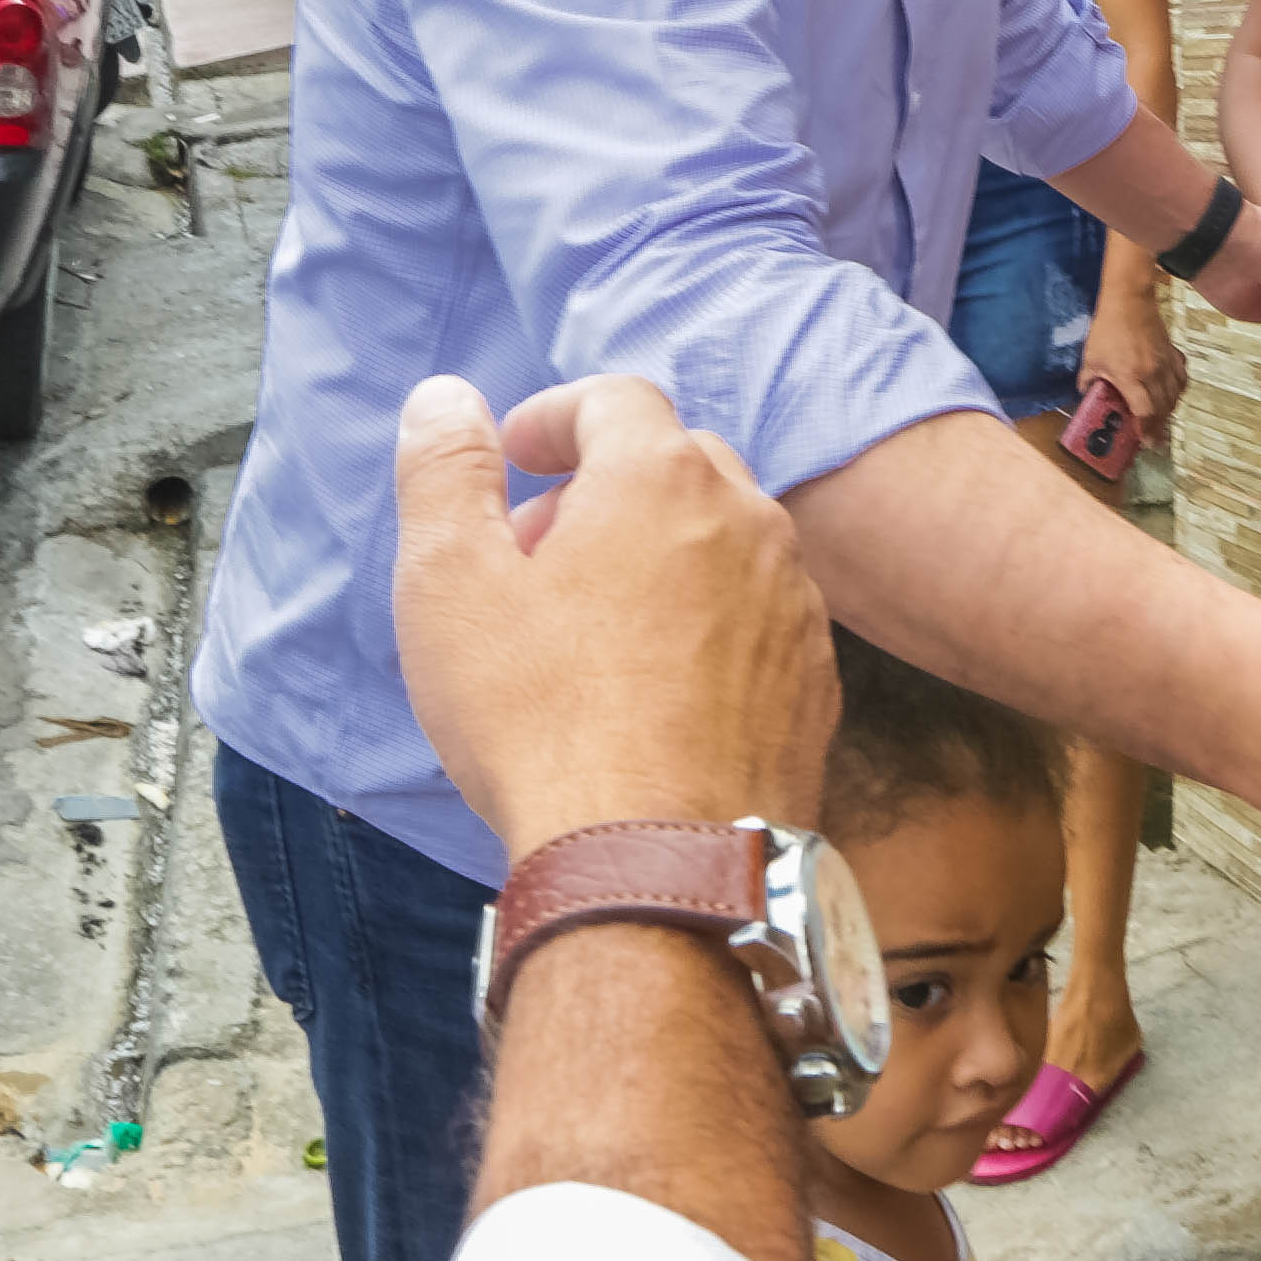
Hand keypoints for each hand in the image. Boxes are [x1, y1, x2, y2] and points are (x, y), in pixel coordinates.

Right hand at [390, 373, 840, 855]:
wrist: (660, 861)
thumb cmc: (543, 721)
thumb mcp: (451, 584)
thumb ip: (446, 472)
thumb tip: (445, 400)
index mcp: (662, 479)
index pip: (615, 400)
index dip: (556, 417)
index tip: (515, 458)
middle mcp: (749, 522)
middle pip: (677, 465)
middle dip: (604, 489)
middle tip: (538, 554)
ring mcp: (795, 603)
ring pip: (725, 544)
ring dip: (661, 558)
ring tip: (591, 629)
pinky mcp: (814, 680)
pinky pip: (757, 621)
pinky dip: (708, 626)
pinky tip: (655, 689)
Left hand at [1079, 277, 1187, 444]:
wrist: (1129, 301)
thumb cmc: (1107, 329)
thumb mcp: (1091, 357)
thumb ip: (1087, 379)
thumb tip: (1085, 393)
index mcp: (1131, 376)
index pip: (1144, 411)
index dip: (1146, 429)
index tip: (1146, 441)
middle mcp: (1153, 373)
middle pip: (1163, 408)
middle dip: (1159, 426)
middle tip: (1154, 438)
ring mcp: (1166, 363)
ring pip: (1175, 395)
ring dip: (1169, 411)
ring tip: (1161, 419)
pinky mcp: (1173, 354)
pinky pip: (1182, 379)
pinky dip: (1179, 390)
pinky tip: (1172, 394)